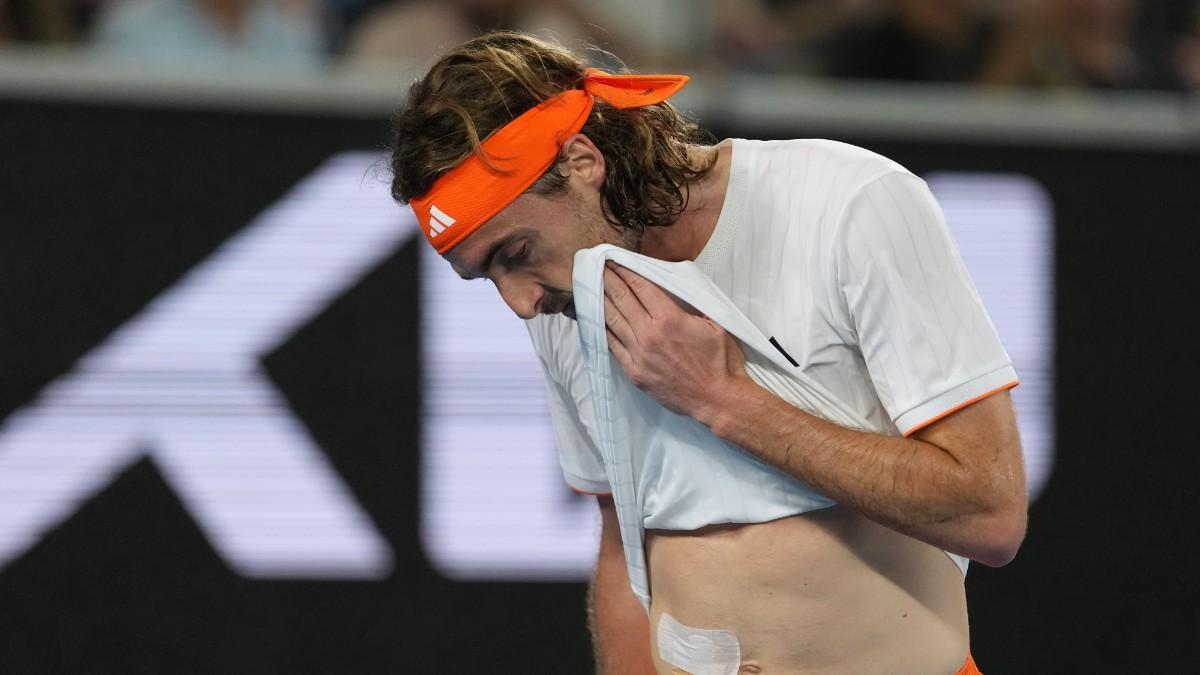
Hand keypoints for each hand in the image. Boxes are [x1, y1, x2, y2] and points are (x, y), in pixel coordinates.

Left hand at [602, 262, 747, 418]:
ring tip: (591, 287)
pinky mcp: (634, 372)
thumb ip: (692, 305)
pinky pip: (613, 347)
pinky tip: (597, 319)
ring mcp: (639, 355)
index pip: (640, 287)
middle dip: (608, 281)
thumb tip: (675, 290)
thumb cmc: (721, 360)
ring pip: (612, 322)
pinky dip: (604, 330)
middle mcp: (649, 334)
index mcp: (669, 318)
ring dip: (601, 301)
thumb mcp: (714, 324)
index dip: (625, 272)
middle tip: (597, 267)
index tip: (614, 261)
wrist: (717, 399)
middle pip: (622, 300)